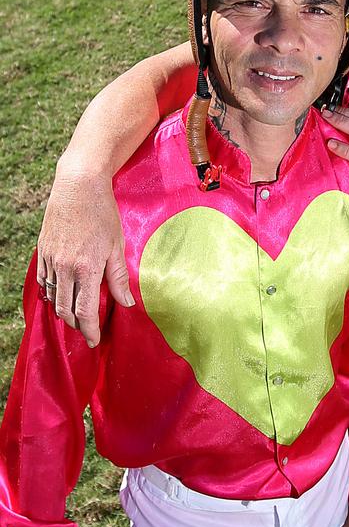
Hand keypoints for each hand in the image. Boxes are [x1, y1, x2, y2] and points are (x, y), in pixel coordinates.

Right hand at [36, 162, 132, 346]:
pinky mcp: (43, 251)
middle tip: (87, 331)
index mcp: (87, 268)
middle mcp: (65, 267)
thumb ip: (119, 277)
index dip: (89, 330)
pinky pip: (44, 281)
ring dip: (63, 311)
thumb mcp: (117, 245)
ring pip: (52, 297)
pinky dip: (51, 294)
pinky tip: (60, 295)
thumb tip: (126, 304)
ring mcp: (51, 259)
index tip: (95, 341)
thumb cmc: (103, 214)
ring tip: (75, 315)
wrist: (79, 186)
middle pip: (65, 310)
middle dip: (76, 325)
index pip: (85, 311)